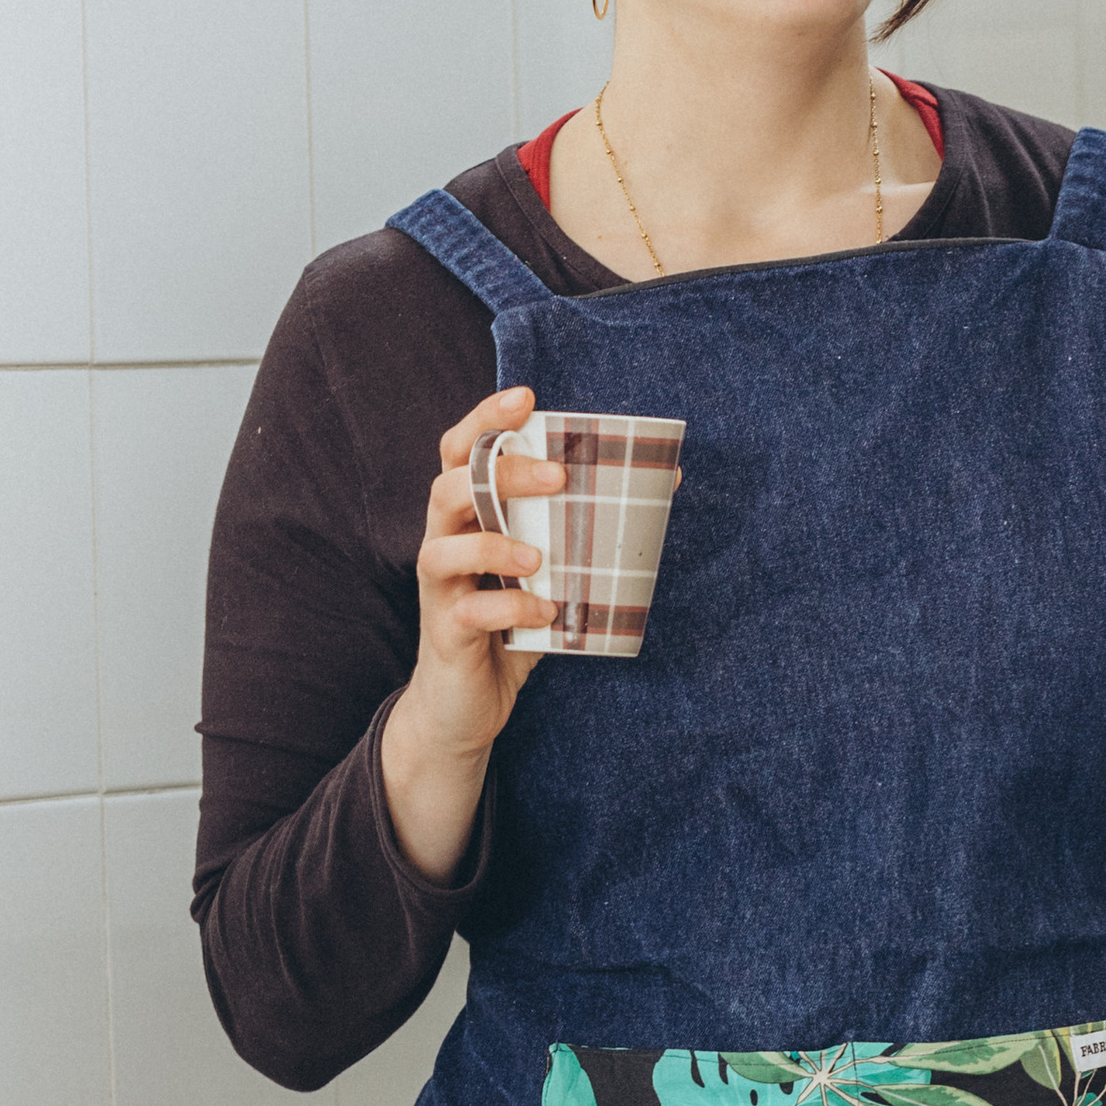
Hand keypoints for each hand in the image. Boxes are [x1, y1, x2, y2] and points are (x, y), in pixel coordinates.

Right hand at [379, 387, 564, 881]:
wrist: (467, 706)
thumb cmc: (511, 625)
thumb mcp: (552, 569)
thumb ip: (588, 528)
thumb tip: (665, 478)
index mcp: (467, 515)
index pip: (460, 451)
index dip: (485, 418)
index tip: (526, 399)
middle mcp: (443, 541)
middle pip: (449, 486)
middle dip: (500, 473)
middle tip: (557, 477)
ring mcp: (439, 589)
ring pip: (443, 547)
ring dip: (494, 545)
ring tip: (541, 557)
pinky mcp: (445, 633)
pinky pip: (469, 612)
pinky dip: (509, 609)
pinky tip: (544, 612)